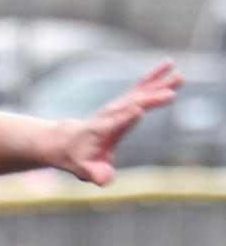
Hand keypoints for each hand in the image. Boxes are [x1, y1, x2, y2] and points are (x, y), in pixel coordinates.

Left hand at [53, 60, 181, 185]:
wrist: (66, 141)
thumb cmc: (78, 158)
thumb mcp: (84, 171)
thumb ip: (95, 174)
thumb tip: (104, 180)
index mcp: (101, 131)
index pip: (115, 123)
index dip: (125, 117)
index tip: (139, 109)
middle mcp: (110, 115)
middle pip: (131, 104)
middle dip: (149, 100)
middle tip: (170, 95)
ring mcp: (117, 106)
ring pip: (138, 92)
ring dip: (158, 84)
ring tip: (178, 76)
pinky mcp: (124, 101)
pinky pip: (140, 87)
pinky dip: (154, 76)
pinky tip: (169, 65)